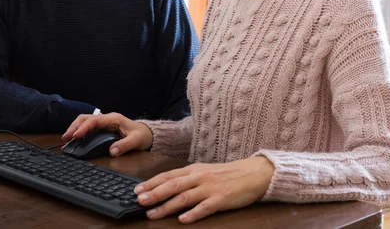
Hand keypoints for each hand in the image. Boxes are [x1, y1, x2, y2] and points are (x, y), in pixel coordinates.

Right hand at [62, 112, 152, 156]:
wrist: (147, 133)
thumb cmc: (142, 135)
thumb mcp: (136, 140)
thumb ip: (125, 145)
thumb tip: (112, 151)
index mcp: (113, 119)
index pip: (94, 120)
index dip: (83, 127)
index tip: (75, 136)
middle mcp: (106, 119)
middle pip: (86, 118)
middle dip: (74, 126)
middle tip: (65, 138)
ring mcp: (104, 123)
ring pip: (85, 121)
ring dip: (75, 128)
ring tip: (66, 139)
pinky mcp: (103, 129)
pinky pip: (88, 128)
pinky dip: (79, 132)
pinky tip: (74, 140)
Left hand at [134, 156, 274, 223]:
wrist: (252, 173)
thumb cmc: (225, 174)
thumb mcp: (203, 172)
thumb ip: (186, 179)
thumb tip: (165, 186)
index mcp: (193, 170)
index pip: (168, 175)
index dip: (152, 182)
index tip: (137, 190)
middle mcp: (199, 177)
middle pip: (172, 185)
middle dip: (154, 193)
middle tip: (140, 200)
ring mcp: (210, 188)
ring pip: (184, 197)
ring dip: (167, 206)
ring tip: (154, 213)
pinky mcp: (221, 199)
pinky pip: (205, 207)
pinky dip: (193, 213)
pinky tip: (183, 220)